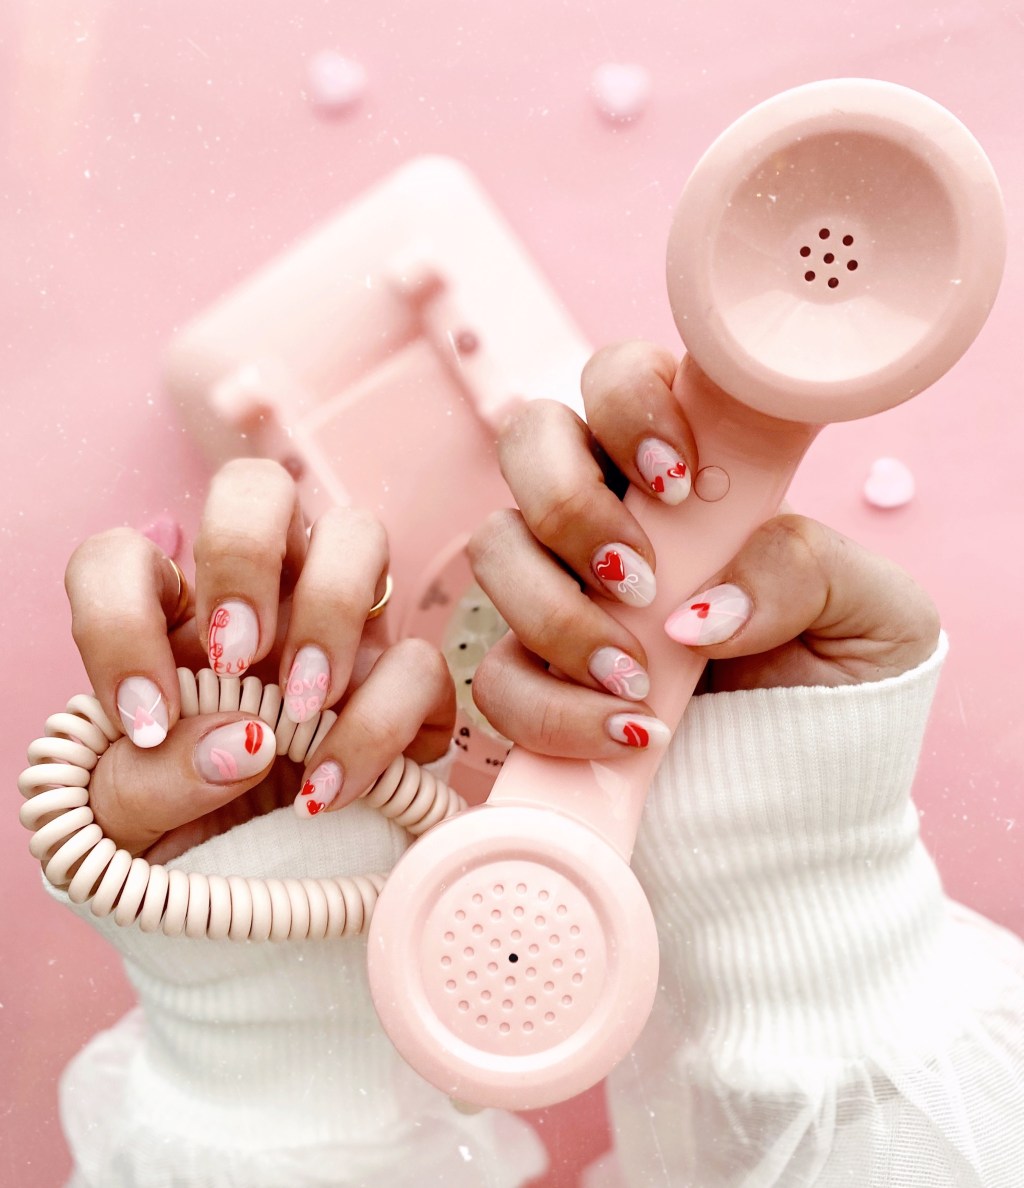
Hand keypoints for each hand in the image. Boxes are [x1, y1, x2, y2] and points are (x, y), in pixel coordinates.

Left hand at [63, 459, 453, 862]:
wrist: (261, 892)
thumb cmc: (181, 832)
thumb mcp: (127, 820)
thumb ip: (149, 783)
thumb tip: (241, 744)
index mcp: (167, 617)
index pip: (122, 561)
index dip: (120, 625)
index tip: (146, 718)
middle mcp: (260, 598)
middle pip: (255, 488)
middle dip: (243, 555)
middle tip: (236, 656)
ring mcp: (342, 630)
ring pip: (358, 533)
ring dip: (329, 608)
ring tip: (303, 706)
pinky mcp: (405, 684)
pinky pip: (420, 663)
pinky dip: (380, 724)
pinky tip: (330, 787)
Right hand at [469, 341, 939, 757]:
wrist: (811, 780)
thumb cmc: (843, 676)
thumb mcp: (870, 611)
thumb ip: (805, 570)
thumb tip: (699, 607)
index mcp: (687, 468)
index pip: (619, 378)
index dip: (627, 407)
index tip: (678, 482)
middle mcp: (611, 512)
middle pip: (528, 441)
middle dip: (569, 502)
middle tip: (640, 576)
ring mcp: (562, 590)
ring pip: (496, 548)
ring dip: (556, 611)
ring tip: (638, 677)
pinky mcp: (537, 674)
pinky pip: (495, 674)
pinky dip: (550, 706)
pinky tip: (624, 730)